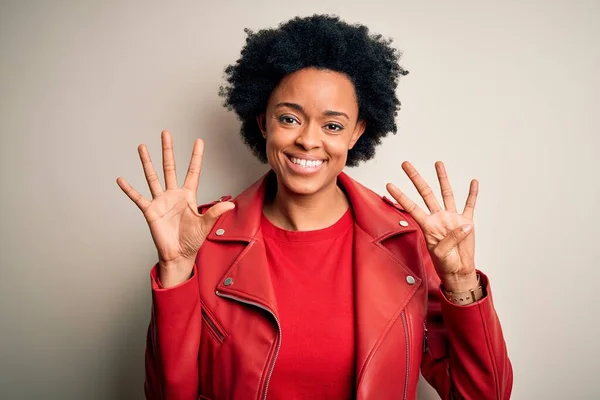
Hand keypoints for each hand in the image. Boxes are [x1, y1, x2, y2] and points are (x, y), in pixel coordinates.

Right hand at [116, 130, 234, 287]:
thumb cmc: (192, 240)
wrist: (179, 255)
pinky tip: (121, 180)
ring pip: (153, 177)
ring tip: (142, 147)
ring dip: (147, 162)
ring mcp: (161, 201)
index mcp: (189, 195)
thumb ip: (215, 212)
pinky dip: (129, 189)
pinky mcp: (150, 211)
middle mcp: (173, 194)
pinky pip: (138, 198)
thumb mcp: (205, 225)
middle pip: (170, 167)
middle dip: (168, 150)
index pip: (193, 171)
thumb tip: (230, 204)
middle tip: (165, 133)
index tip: (199, 141)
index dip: (196, 156)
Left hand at [386, 161, 478, 292]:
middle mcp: (438, 217)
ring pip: (446, 193)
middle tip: (405, 163)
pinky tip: (473, 181)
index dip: (400, 196)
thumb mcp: (442, 254)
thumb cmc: (445, 263)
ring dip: (443, 178)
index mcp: (427, 225)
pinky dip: (472, 193)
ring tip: (438, 163)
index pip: (411, 207)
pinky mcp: (466, 222)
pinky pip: (469, 204)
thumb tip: (463, 225)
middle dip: (415, 178)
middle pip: (426, 193)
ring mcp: (452, 218)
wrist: (459, 270)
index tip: (389, 185)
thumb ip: (450, 239)